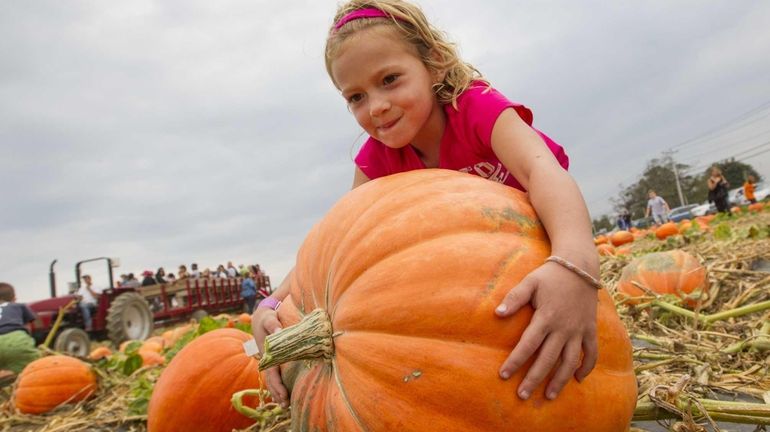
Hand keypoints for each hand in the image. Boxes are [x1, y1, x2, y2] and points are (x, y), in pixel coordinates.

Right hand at [251, 307, 288, 406]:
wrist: (262, 316)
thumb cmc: (267, 318)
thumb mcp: (268, 319)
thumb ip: (273, 325)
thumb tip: (278, 333)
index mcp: (265, 353)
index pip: (271, 373)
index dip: (277, 385)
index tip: (283, 395)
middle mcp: (267, 359)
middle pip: (271, 380)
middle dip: (278, 393)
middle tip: (286, 405)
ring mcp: (270, 360)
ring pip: (273, 379)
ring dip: (278, 391)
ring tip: (286, 405)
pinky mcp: (274, 359)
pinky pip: (276, 374)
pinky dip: (279, 384)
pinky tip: (286, 393)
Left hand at [495, 261, 598, 399]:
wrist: (580, 266)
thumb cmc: (550, 275)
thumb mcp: (530, 283)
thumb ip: (514, 298)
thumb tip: (497, 313)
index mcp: (546, 317)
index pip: (527, 345)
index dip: (515, 361)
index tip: (503, 375)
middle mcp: (563, 327)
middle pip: (547, 359)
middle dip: (534, 379)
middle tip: (522, 395)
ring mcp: (578, 330)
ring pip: (570, 361)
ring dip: (560, 380)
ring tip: (548, 396)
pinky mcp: (590, 329)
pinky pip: (591, 352)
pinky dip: (586, 367)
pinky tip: (577, 379)